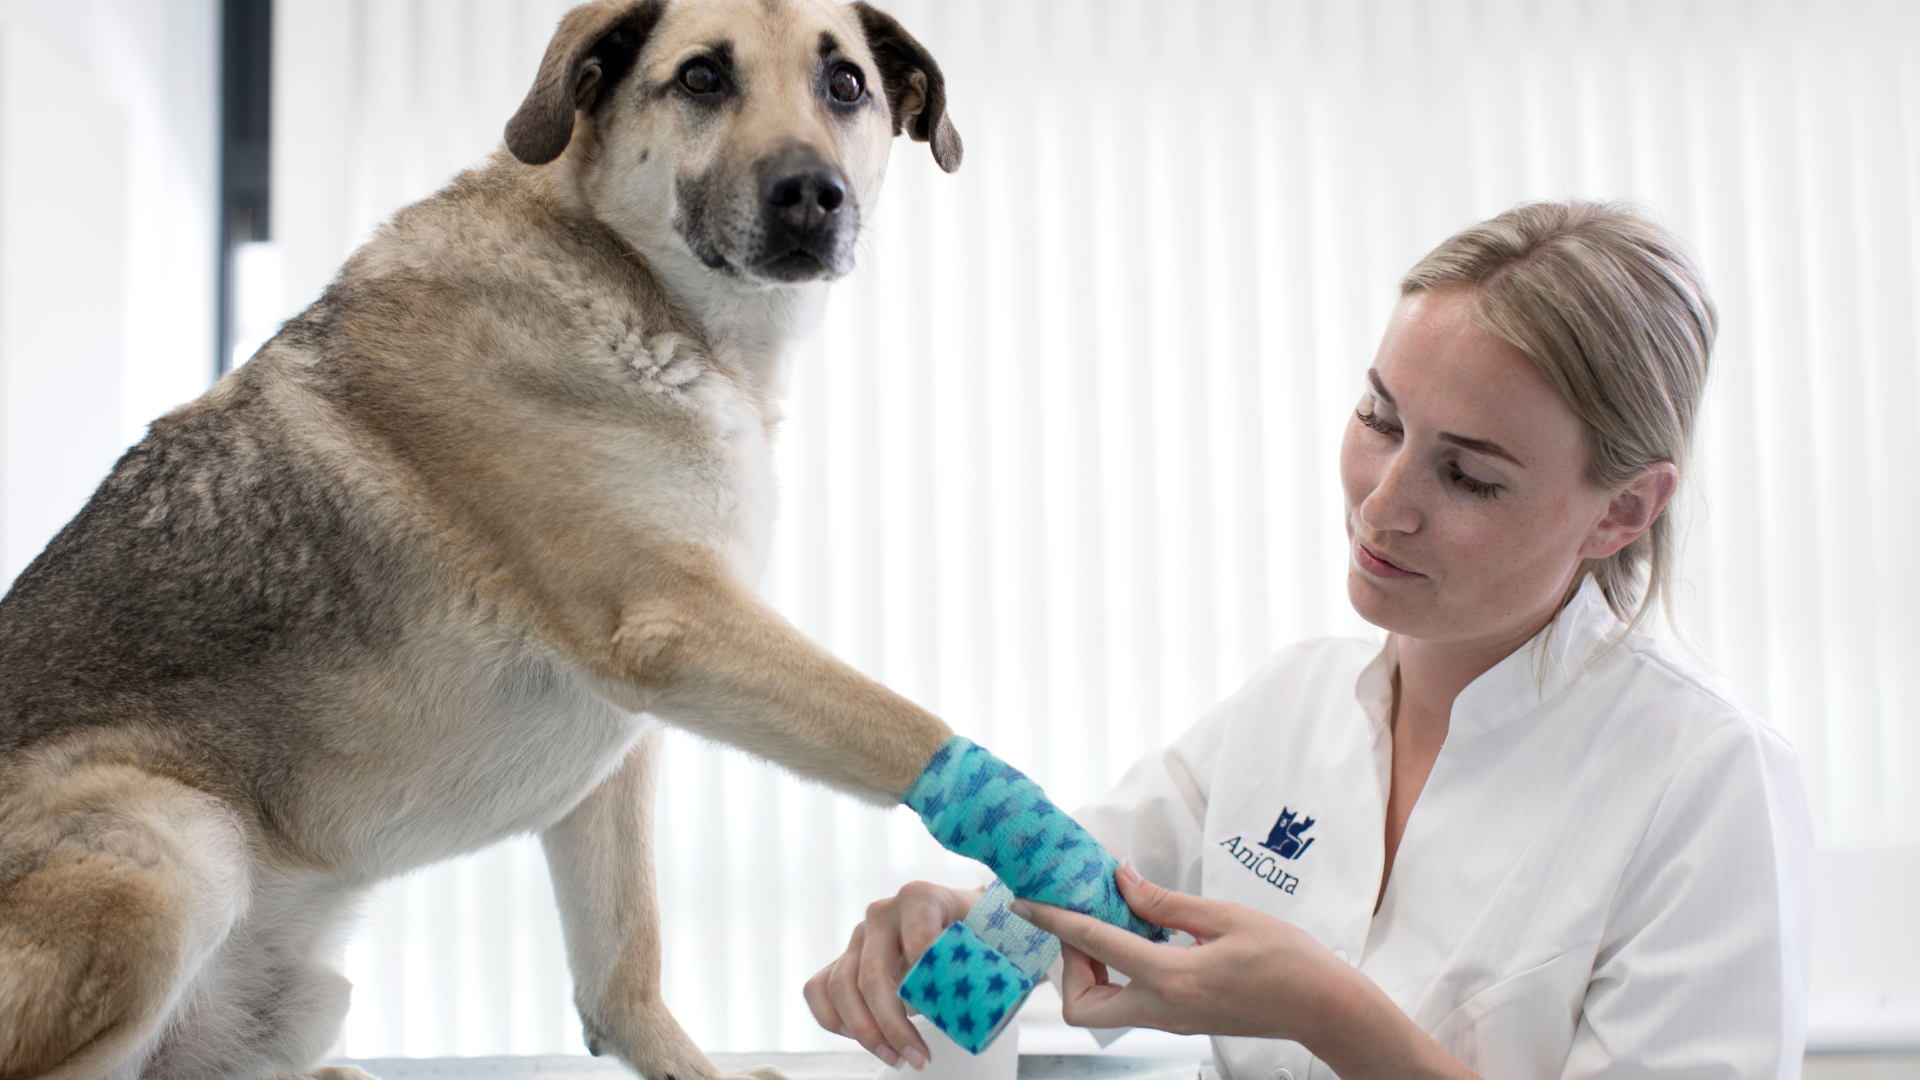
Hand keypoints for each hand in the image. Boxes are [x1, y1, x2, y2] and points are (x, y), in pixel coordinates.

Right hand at [802, 880, 980, 1068]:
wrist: (960, 922)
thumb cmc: (978, 932)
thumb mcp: (994, 931)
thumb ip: (994, 941)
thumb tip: (986, 964)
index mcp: (920, 898)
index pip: (916, 936)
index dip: (923, 973)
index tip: (937, 1010)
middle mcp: (882, 913)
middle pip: (872, 973)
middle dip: (892, 1024)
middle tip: (919, 1058)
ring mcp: (859, 937)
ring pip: (840, 986)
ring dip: (865, 1031)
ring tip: (897, 1059)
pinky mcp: (844, 959)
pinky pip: (818, 989)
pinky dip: (833, 1020)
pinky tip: (867, 1040)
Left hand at [1009, 863, 1348, 1040]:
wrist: (1324, 1008)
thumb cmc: (1287, 959)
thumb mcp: (1225, 917)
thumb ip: (1164, 902)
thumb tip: (1120, 879)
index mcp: (1171, 978)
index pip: (1094, 945)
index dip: (1053, 920)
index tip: (1025, 903)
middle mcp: (1162, 1009)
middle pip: (1080, 1005)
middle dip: (1067, 964)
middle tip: (1085, 921)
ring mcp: (1170, 1021)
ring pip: (1100, 1009)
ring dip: (1091, 969)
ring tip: (1114, 924)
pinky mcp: (1180, 1021)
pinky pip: (1128, 1003)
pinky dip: (1117, 973)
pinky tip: (1139, 939)